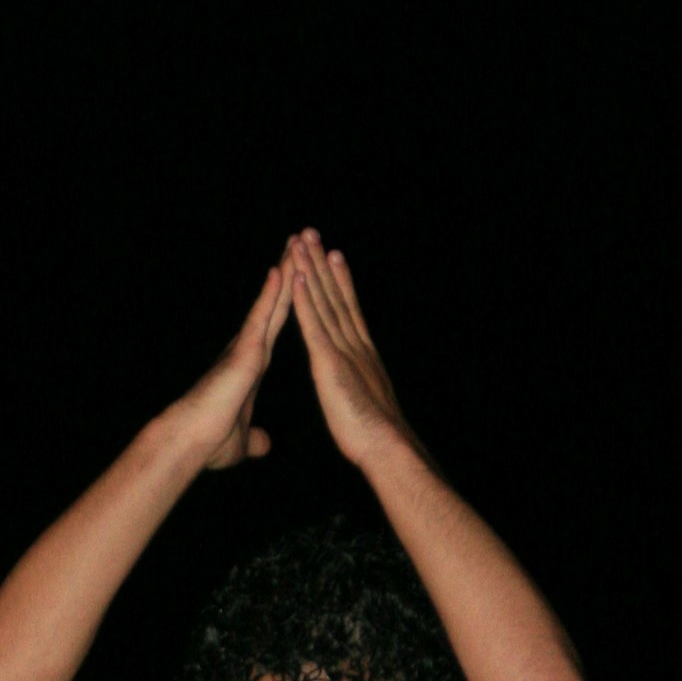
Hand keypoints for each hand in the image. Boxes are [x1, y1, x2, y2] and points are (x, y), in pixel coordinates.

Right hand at [173, 263, 291, 470]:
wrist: (190, 443)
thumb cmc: (210, 443)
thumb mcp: (243, 442)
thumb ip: (256, 439)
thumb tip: (265, 445)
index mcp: (252, 367)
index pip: (276, 326)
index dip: (290, 302)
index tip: (301, 278)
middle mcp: (249, 350)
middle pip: (276, 306)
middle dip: (290, 275)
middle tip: (302, 244)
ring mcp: (245, 348)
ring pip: (270, 304)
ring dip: (285, 274)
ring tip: (297, 244)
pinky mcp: (242, 353)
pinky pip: (260, 318)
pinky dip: (270, 295)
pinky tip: (280, 270)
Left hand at [287, 231, 413, 465]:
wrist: (386, 447)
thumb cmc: (376, 438)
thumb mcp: (366, 408)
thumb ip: (360, 394)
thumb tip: (363, 397)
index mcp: (360, 355)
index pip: (346, 311)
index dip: (339, 283)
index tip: (332, 257)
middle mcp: (354, 344)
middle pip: (335, 297)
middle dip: (321, 264)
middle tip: (311, 233)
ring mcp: (343, 350)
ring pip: (323, 303)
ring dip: (310, 271)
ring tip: (300, 241)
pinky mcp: (330, 362)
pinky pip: (314, 325)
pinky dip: (305, 300)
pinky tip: (295, 276)